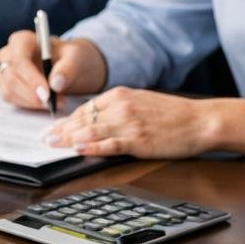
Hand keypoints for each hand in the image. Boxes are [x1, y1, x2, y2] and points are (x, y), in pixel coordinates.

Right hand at [0, 30, 107, 109]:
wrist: (71, 67)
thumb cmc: (70, 56)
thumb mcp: (76, 57)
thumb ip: (68, 67)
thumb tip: (55, 84)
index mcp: (23, 40)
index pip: (19, 58)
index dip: (31, 77)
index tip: (47, 93)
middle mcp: (9, 54)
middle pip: (11, 76)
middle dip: (31, 93)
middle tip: (52, 102)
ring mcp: (5, 71)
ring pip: (9, 90)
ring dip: (31, 101)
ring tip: (55, 103)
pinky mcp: (8, 86)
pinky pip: (11, 99)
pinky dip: (28, 105)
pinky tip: (45, 104)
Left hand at [43, 88, 244, 158]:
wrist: (200, 120)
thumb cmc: (173, 114)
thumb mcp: (140, 101)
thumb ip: (117, 108)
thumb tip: (94, 119)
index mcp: (120, 94)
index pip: (85, 108)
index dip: (67, 120)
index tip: (54, 127)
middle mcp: (121, 106)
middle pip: (83, 119)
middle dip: (61, 129)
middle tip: (44, 138)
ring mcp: (129, 123)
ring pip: (91, 130)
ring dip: (68, 138)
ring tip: (52, 144)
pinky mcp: (138, 140)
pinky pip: (109, 144)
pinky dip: (92, 146)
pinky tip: (78, 149)